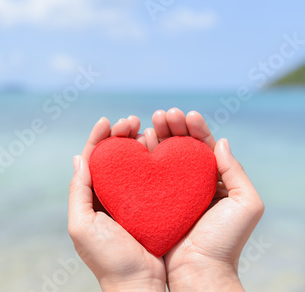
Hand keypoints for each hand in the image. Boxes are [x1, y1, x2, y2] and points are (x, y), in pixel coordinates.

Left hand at [68, 116, 165, 291]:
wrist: (140, 285)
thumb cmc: (109, 259)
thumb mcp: (82, 226)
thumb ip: (78, 192)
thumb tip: (79, 158)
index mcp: (91, 199)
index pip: (92, 160)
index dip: (99, 138)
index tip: (108, 121)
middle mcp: (110, 197)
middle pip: (113, 157)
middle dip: (119, 135)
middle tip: (131, 121)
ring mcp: (132, 201)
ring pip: (133, 163)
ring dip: (137, 142)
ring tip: (146, 127)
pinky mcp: (153, 206)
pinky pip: (152, 177)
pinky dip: (155, 159)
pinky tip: (160, 147)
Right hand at [145, 108, 264, 291]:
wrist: (198, 271)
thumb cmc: (224, 241)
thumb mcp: (245, 204)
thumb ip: (236, 171)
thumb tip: (221, 142)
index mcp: (214, 182)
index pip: (204, 147)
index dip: (195, 128)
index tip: (186, 115)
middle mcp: (192, 184)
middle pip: (182, 147)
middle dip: (173, 127)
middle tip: (163, 114)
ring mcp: (171, 191)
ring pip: (163, 156)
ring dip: (158, 135)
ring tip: (151, 122)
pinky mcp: (153, 200)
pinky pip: (148, 173)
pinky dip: (144, 156)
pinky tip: (140, 142)